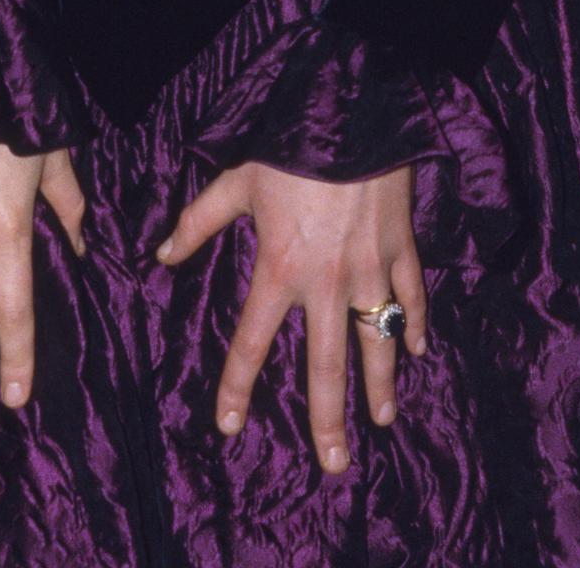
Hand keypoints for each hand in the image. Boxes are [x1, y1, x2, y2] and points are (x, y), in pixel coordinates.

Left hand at [156, 160, 426, 473]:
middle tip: (332, 465)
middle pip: (326, 367)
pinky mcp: (400, 250)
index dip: (236, 388)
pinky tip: (417, 351)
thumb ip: (198, 223)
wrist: (352, 114)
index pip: (251, 343)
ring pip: (377, 343)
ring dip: (380, 386)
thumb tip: (162, 255)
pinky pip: (411, 297)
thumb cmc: (289, 150)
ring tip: (380, 421)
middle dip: (328, 421)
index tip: (229, 426)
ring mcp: (369, 271)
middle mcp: (326, 284)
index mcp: (279, 271)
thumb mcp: (235, 181)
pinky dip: (415, 324)